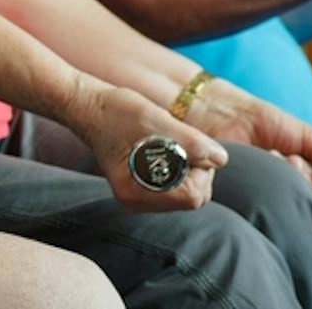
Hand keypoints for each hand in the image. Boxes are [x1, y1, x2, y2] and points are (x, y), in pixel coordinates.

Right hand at [67, 79, 226, 213]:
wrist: (90, 108)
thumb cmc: (119, 111)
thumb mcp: (159, 120)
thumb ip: (194, 144)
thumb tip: (220, 160)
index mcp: (137, 191)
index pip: (195, 195)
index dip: (200, 169)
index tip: (184, 144)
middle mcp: (135, 202)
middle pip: (193, 197)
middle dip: (195, 169)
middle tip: (176, 142)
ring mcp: (137, 199)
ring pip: (186, 193)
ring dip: (186, 168)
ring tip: (163, 144)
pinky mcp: (139, 191)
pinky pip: (174, 188)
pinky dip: (176, 170)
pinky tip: (158, 151)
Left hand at [182, 78, 311, 219]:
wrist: (221, 111)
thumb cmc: (265, 122)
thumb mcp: (308, 137)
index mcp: (307, 182)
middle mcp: (288, 194)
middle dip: (308, 182)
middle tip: (291, 159)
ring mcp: (266, 198)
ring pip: (292, 207)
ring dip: (289, 179)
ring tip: (273, 155)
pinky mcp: (242, 200)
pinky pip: (263, 205)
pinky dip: (267, 184)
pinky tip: (260, 161)